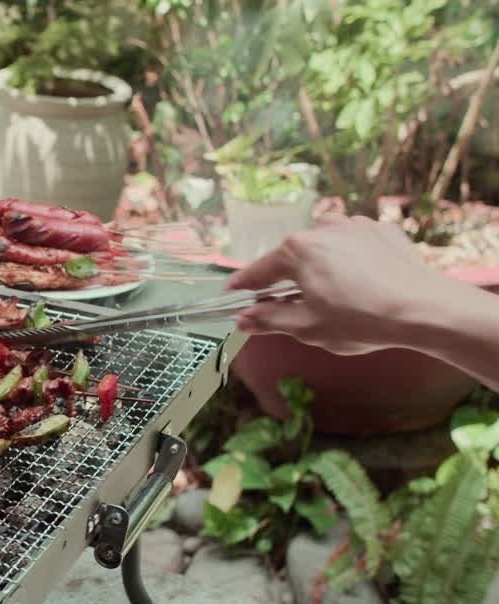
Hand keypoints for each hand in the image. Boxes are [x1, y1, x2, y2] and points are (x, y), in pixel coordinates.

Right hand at [225, 214, 458, 354]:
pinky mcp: (381, 230)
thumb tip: (244, 319)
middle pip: (293, 257)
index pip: (259, 270)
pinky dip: (349, 260)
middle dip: (287, 280)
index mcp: (297, 250)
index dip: (243, 286)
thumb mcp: (308, 328)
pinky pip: (353, 244)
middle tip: (290, 306)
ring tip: (332, 295)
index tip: (230, 293)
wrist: (425, 308)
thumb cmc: (363, 319)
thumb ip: (270, 320)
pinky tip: (361, 283)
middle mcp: (322, 228)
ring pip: (324, 247)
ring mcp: (354, 225)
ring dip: (320, 267)